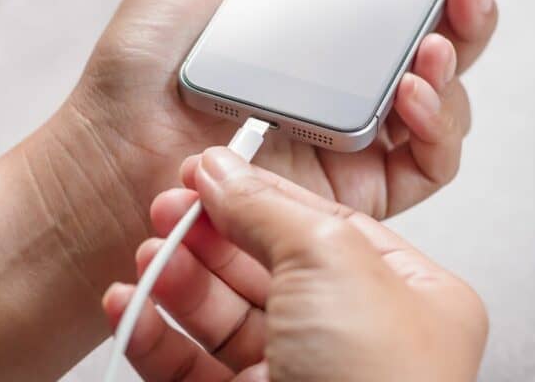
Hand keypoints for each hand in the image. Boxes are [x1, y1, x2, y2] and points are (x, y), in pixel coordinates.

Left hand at [66, 0, 528, 226]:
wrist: (112, 154)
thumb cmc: (137, 71)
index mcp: (308, 31)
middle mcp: (337, 84)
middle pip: (436, 42)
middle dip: (472, 5)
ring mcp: (349, 138)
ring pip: (443, 100)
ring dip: (457, 63)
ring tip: (433, 41)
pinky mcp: (349, 189)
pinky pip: (426, 163)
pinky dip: (436, 127)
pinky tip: (411, 96)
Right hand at [103, 148, 487, 380]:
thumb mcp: (331, 260)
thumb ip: (269, 208)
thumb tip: (223, 173)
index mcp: (403, 294)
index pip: (319, 225)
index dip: (258, 194)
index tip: (207, 173)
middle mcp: (353, 337)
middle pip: (262, 267)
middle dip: (208, 236)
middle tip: (168, 209)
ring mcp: (300, 378)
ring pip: (221, 317)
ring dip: (176, 281)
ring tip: (147, 256)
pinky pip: (190, 367)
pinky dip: (155, 335)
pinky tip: (131, 306)